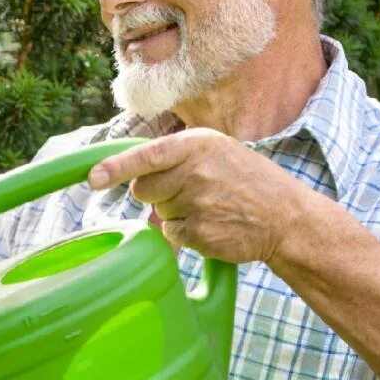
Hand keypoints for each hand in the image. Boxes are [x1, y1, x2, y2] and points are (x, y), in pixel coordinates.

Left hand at [86, 128, 316, 266]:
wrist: (286, 217)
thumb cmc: (248, 181)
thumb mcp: (218, 151)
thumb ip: (177, 155)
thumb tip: (131, 171)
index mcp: (198, 145)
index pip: (147, 155)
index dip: (115, 168)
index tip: (93, 178)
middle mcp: (195, 171)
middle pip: (143, 189)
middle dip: (157, 193)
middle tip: (190, 191)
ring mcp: (198, 204)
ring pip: (159, 213)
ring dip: (176, 213)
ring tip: (211, 207)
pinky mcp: (200, 233)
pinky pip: (173, 234)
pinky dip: (187, 233)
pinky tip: (213, 224)